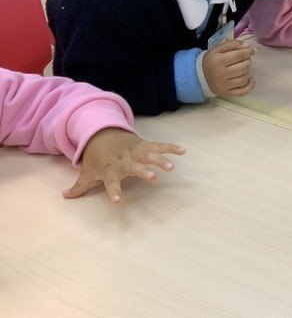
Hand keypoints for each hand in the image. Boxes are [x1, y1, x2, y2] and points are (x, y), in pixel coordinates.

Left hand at [63, 128, 183, 202]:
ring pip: (149, 156)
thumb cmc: (96, 157)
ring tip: (172, 167)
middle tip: (153, 177)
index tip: (119, 201)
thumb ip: (79, 186)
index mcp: (110, 169)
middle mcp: (124, 160)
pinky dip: (170, 147)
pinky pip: (158, 146)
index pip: (111, 182)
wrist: (102, 133)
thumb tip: (65, 197)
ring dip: (160, 160)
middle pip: (134, 166)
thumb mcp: (87, 171)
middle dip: (143, 171)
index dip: (114, 191)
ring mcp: (135, 152)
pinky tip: (183, 151)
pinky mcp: (144, 145)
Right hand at [203, 39, 255, 96]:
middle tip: (245, 59)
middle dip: (247, 61)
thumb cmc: (211, 61)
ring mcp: (224, 85)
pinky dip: (250, 86)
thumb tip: (247, 46)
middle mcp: (220, 74)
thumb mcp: (217, 49)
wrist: (200, 76)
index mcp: (218, 61)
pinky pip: (243, 92)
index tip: (253, 50)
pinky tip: (251, 79)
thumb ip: (232, 44)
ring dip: (247, 71)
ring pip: (244, 78)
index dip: (248, 51)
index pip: (239, 55)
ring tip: (243, 67)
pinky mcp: (226, 93)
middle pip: (243, 67)